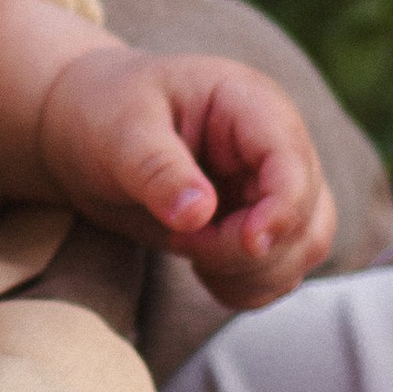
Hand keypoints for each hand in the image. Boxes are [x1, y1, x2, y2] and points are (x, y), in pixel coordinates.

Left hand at [33, 44, 336, 310]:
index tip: (247, 244)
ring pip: (302, 251)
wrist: (86, 131)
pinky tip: (201, 269)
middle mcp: (274, 147)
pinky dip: (247, 286)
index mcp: (250, 105)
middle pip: (306, 217)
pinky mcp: (260, 224)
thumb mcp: (119, 131)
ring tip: (184, 246)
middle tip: (179, 238)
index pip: (293, 165)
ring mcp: (272, 188)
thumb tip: (199, 214)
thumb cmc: (103, 113)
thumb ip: (157, 169)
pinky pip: (281, 272)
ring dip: (249, 272)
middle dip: (247, 249)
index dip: (282, 211)